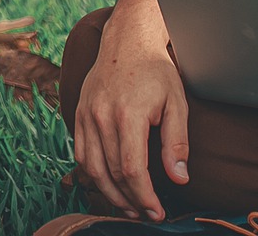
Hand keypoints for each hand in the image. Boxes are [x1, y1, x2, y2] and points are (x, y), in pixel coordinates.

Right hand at [72, 22, 189, 221]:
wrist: (126, 42)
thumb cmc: (155, 72)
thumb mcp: (177, 103)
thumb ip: (177, 143)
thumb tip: (179, 179)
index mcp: (127, 114)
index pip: (131, 169)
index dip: (145, 196)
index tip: (158, 211)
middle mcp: (101, 116)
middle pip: (111, 172)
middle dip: (131, 200)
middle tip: (148, 214)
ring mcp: (86, 114)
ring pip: (91, 167)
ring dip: (109, 193)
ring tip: (128, 207)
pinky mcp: (78, 113)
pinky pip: (80, 152)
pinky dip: (92, 173)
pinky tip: (108, 183)